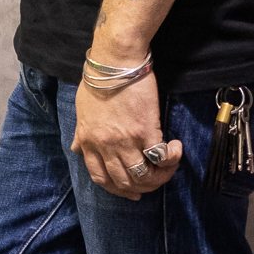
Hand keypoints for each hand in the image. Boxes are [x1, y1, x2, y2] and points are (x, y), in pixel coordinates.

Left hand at [71, 75, 181, 198]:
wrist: (115, 61)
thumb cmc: (98, 81)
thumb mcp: (81, 111)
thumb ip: (82, 134)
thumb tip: (77, 148)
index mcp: (89, 141)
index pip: (101, 178)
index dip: (117, 190)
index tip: (131, 191)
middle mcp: (105, 146)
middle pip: (124, 182)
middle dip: (142, 187)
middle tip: (155, 180)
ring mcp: (125, 141)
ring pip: (143, 176)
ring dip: (160, 177)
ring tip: (168, 165)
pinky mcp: (145, 131)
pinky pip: (161, 158)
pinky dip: (172, 159)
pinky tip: (175, 148)